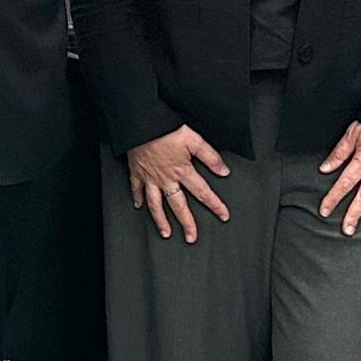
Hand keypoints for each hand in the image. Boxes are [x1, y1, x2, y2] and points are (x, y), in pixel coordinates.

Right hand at [124, 127, 231, 243]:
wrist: (141, 123)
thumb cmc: (166, 129)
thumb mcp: (194, 139)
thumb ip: (210, 156)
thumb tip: (224, 171)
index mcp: (182, 171)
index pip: (203, 192)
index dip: (215, 205)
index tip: (223, 216)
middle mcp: (166, 179)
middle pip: (178, 206)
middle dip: (187, 223)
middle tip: (191, 237)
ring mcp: (150, 178)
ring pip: (156, 204)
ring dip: (161, 220)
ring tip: (166, 232)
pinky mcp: (137, 172)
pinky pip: (136, 189)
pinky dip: (137, 199)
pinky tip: (139, 207)